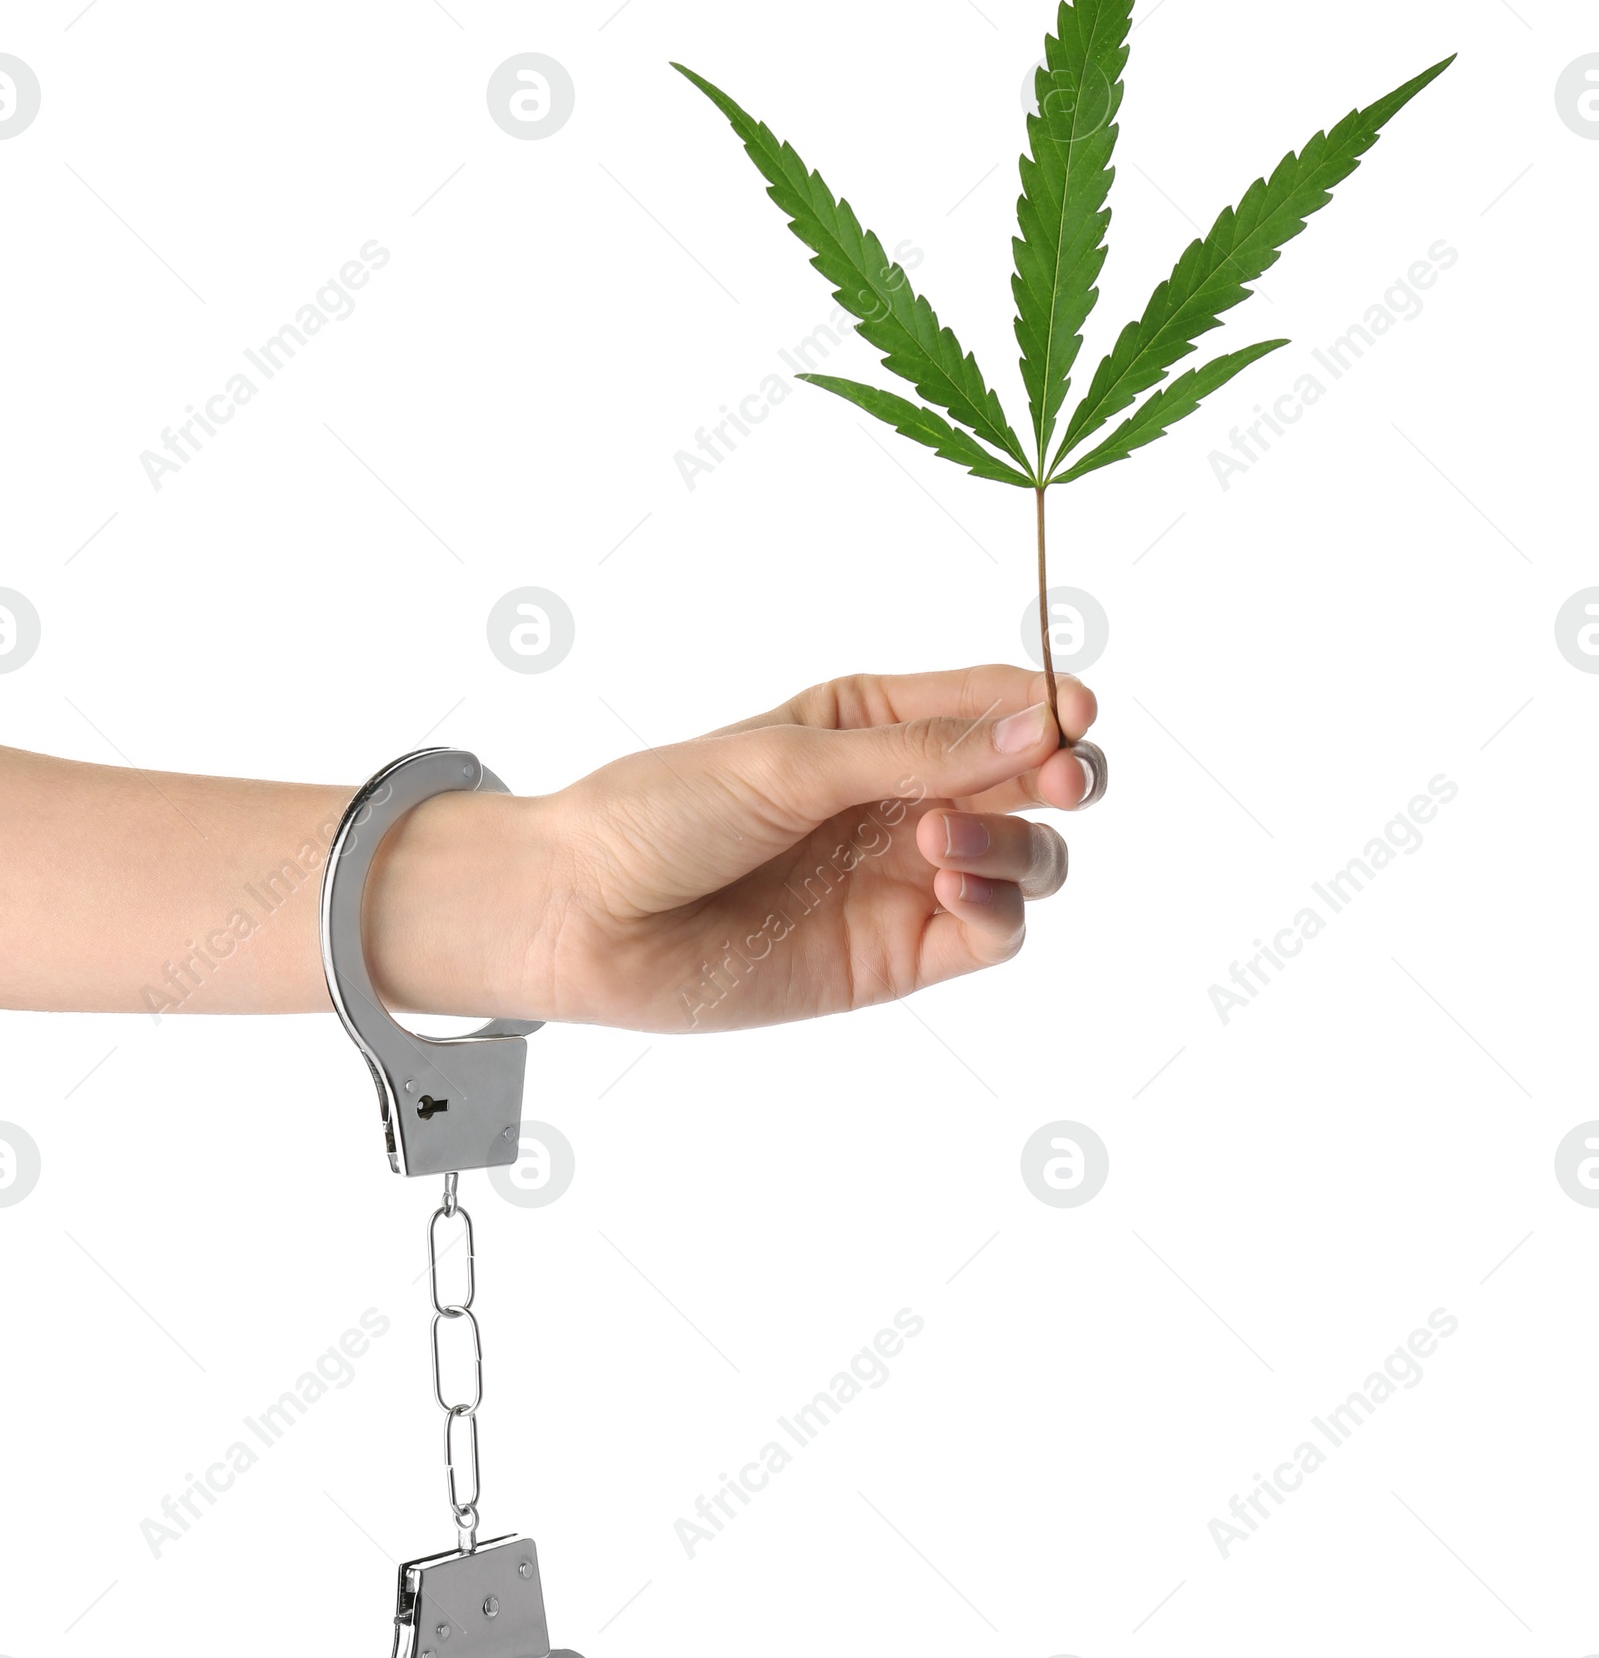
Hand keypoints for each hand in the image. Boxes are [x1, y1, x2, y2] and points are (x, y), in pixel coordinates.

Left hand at [379, 665, 1103, 1031]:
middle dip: (1064, 775)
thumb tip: (1038, 724)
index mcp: (874, 723)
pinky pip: (990, 933)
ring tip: (943, 845)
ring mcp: (904, 879)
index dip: (1047, 706)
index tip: (1072, 712)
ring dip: (1018, 844)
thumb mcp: (793, 760)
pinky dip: (996, 911)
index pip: (995, 703)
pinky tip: (949, 890)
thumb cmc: (662, 813)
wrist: (584, 917)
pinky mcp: (897, 955)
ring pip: (1026, 858)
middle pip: (1032, 781)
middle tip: (1065, 780)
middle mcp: (902, 796)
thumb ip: (919, 751)